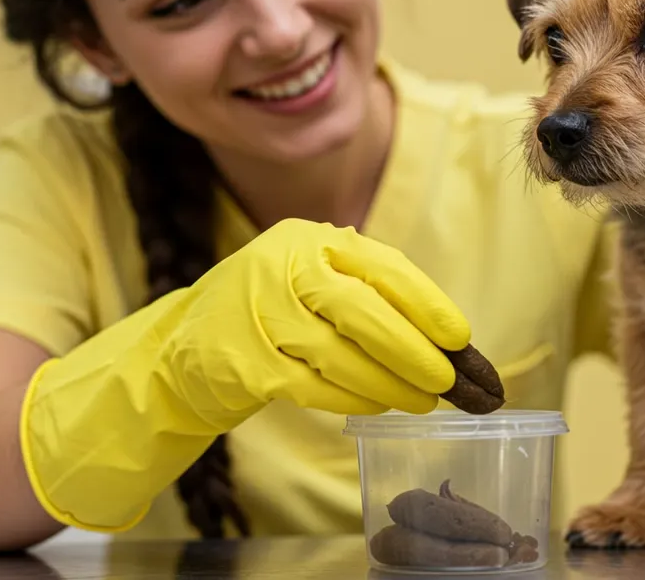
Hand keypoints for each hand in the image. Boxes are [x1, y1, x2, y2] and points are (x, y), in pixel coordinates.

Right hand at [20, 218, 468, 531]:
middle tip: (451, 382)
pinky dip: (355, 400)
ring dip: (392, 384)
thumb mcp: (313, 280)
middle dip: (416, 351)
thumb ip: (369, 292)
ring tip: (424, 401)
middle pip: (366, 312)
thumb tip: (449, 338)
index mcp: (309, 239)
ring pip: (343, 355)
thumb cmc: (270, 314)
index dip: (428, 304)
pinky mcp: (243, 363)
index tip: (461, 338)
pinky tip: (379, 406)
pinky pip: (315, 387)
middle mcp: (282, 267)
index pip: (383, 267)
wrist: (183, 347)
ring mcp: (258, 315)